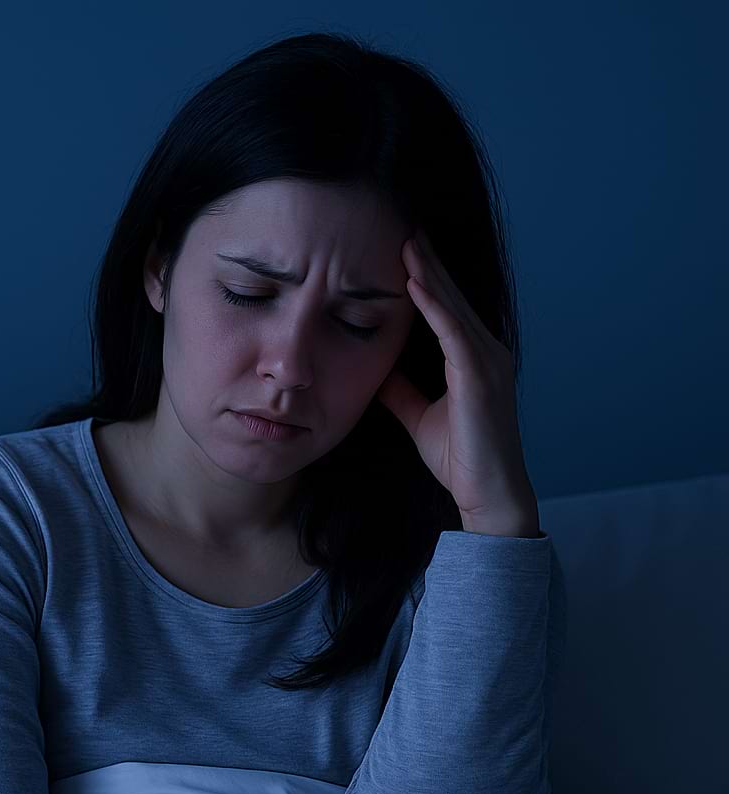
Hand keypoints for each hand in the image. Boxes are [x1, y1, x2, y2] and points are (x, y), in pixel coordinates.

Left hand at [374, 228, 539, 533]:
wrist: (488, 495)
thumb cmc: (459, 457)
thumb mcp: (419, 415)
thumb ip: (401, 390)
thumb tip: (376, 368)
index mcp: (474, 358)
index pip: (446, 307)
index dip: (426, 277)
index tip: (402, 248)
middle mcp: (487, 352)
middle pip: (452, 298)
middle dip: (428, 262)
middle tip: (404, 226)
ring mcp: (489, 362)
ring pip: (453, 307)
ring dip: (429, 273)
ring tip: (406, 242)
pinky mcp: (480, 378)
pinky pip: (453, 333)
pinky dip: (433, 306)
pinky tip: (413, 283)